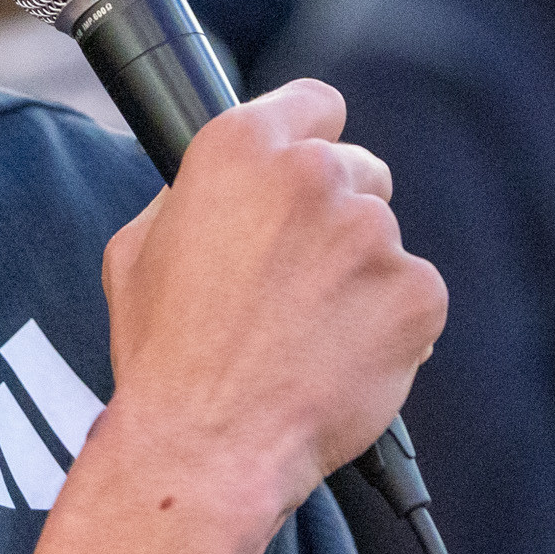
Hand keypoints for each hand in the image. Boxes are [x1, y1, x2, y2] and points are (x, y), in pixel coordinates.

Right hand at [8, 77, 444, 553]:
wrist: (208, 448)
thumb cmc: (165, 357)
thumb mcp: (138, 251)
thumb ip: (194, 196)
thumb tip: (230, 186)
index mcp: (241, 149)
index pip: (315, 105)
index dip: (311, 140)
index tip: (307, 174)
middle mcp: (313, 175)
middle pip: (358, 171)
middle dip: (336, 218)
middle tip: (295, 283)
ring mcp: (372, 233)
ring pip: (383, 241)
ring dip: (359, 278)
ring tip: (306, 338)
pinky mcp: (416, 293)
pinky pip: (415, 297)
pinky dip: (391, 328)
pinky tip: (341, 362)